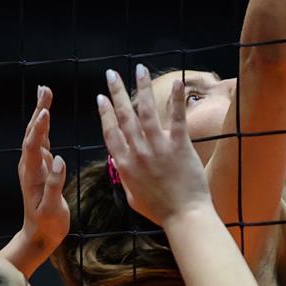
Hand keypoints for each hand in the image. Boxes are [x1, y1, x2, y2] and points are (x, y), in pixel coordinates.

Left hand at [16, 86, 69, 252]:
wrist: (39, 235)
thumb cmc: (47, 224)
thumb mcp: (52, 209)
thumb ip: (55, 184)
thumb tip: (59, 159)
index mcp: (32, 174)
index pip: (34, 146)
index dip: (39, 128)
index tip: (46, 110)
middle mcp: (30, 166)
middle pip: (32, 133)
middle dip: (39, 110)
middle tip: (45, 89)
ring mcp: (34, 166)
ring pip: (36, 134)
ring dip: (40, 113)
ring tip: (45, 93)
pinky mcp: (40, 168)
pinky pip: (41, 141)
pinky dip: (44, 125)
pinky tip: (46, 115)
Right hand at [97, 65, 211, 226]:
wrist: (184, 216)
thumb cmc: (159, 210)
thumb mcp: (132, 196)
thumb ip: (125, 178)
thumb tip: (120, 166)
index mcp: (124, 164)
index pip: (110, 132)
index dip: (105, 113)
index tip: (101, 98)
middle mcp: (138, 152)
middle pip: (124, 116)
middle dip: (116, 92)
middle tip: (111, 74)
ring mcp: (157, 148)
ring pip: (146, 111)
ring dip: (142, 87)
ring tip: (140, 68)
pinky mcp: (178, 146)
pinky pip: (176, 118)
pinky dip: (175, 98)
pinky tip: (176, 81)